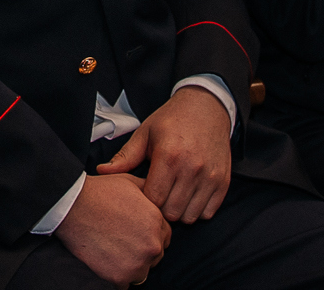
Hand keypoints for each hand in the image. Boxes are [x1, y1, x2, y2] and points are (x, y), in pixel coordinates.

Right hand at [55, 173, 169, 286]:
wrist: (72, 206)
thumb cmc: (99, 192)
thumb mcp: (131, 182)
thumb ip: (150, 190)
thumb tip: (158, 193)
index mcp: (156, 222)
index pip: (165, 236)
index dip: (149, 233)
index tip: (134, 231)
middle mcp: (152, 245)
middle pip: (155, 255)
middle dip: (142, 249)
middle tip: (121, 240)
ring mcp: (137, 264)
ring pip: (142, 272)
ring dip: (131, 265)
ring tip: (113, 251)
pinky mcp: (119, 277)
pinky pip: (124, 284)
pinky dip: (116, 275)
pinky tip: (106, 261)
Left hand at [97, 86, 231, 223]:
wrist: (207, 107)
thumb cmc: (172, 120)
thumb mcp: (145, 134)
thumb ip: (125, 157)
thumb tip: (101, 172)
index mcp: (169, 156)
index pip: (153, 199)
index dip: (145, 200)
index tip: (144, 190)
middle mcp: (192, 168)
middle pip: (171, 212)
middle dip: (161, 208)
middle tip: (158, 194)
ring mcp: (210, 176)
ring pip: (189, 216)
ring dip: (179, 211)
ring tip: (173, 194)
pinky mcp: (223, 182)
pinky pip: (208, 212)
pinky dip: (197, 209)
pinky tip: (188, 194)